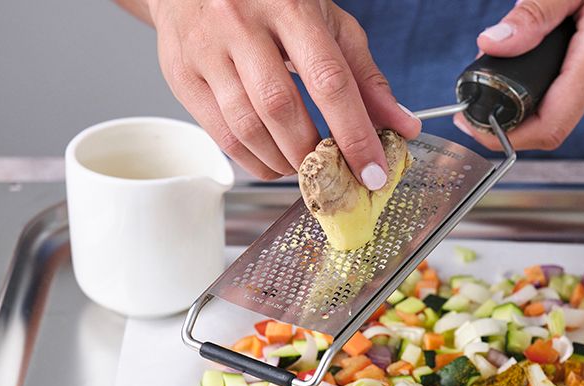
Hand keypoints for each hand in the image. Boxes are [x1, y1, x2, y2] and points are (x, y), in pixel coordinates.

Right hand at [148, 0, 420, 180]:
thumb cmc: (272, 1)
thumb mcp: (327, 24)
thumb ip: (365, 76)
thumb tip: (402, 125)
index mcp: (289, 6)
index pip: (329, 80)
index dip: (354, 134)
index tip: (372, 171)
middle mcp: (241, 23)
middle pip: (281, 108)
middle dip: (313, 153)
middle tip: (332, 171)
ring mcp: (205, 49)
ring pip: (247, 126)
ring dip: (282, 161)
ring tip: (302, 166)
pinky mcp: (181, 75)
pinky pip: (220, 134)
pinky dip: (253, 160)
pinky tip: (273, 161)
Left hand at [456, 0, 583, 150]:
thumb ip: (536, 13)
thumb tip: (494, 42)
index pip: (548, 127)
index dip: (504, 137)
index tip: (473, 128)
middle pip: (550, 119)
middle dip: (513, 107)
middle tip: (482, 87)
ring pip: (566, 104)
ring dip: (539, 89)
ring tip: (523, 56)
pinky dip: (562, 79)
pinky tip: (562, 49)